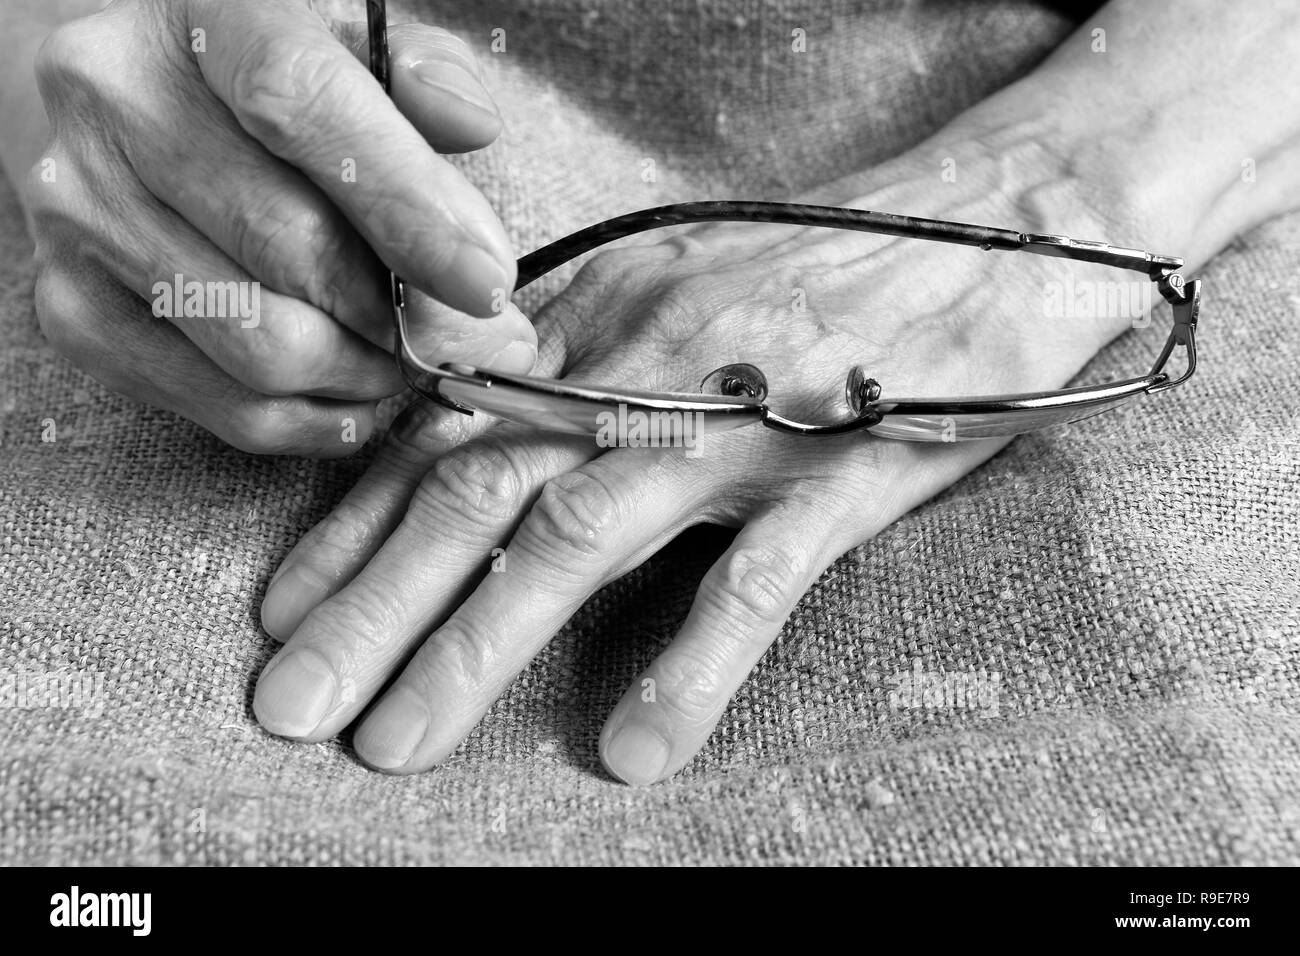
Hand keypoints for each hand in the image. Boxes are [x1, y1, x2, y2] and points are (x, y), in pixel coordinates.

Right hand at [24, 0, 534, 454]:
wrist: (110, 103)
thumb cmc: (249, 79)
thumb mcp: (337, 38)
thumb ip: (412, 75)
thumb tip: (470, 122)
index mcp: (194, 13)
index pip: (303, 107)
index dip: (407, 206)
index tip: (486, 281)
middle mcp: (111, 105)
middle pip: (291, 249)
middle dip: (400, 314)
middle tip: (456, 335)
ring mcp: (80, 215)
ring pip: (262, 346)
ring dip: (360, 373)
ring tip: (397, 357)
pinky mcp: (75, 308)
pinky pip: (221, 405)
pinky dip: (309, 420)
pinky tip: (348, 396)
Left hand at [251, 136, 1144, 781]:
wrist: (993, 227)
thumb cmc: (823, 272)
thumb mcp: (677, 294)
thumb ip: (582, 365)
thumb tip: (486, 434)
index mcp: (598, 327)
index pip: (448, 431)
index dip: (354, 523)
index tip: (284, 606)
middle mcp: (641, 371)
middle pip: (476, 491)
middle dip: (370, 605)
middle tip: (290, 703)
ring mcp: (736, 421)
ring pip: (578, 535)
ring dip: (476, 644)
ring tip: (398, 743)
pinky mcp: (841, 465)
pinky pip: (755, 576)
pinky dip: (689, 663)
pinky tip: (632, 747)